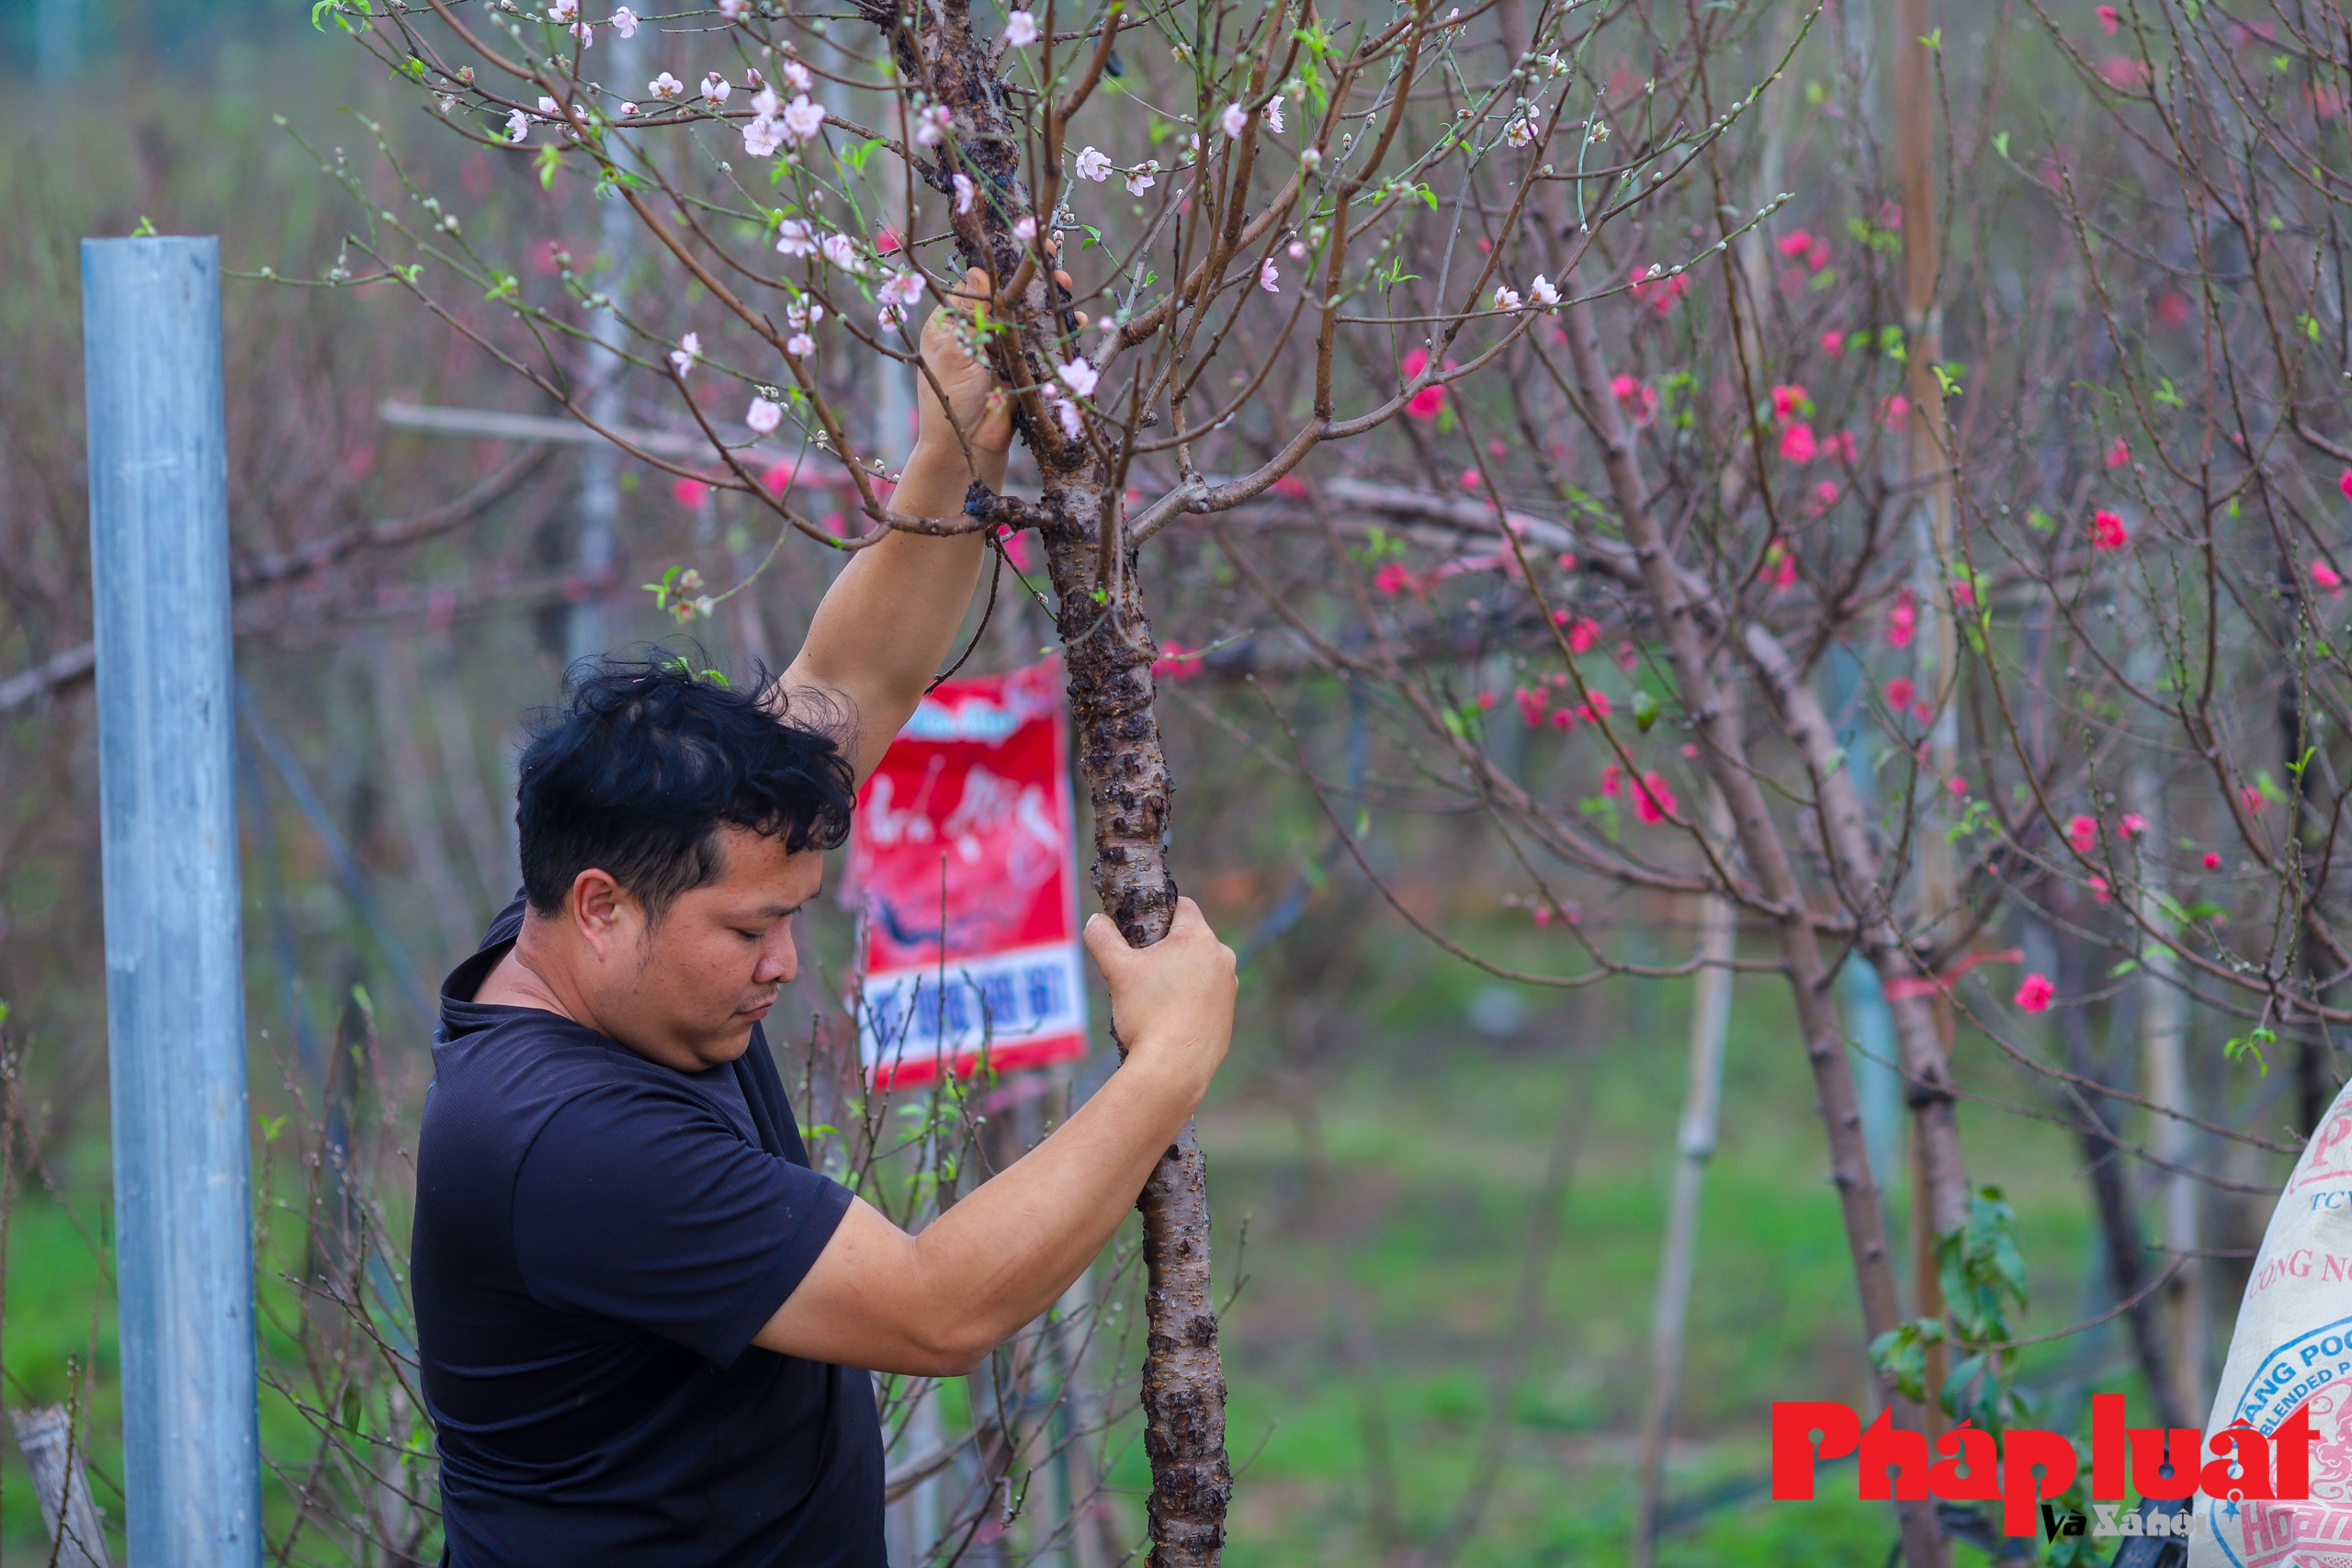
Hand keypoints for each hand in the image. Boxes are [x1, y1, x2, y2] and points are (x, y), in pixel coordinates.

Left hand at [914, 255, 1085, 459]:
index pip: (979, 284)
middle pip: (1010, 296)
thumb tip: (980, 272)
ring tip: (1069, 292)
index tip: (1025, 249)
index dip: (1003, 267)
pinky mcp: (1024, 368)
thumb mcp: (954, 348)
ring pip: (1031, 318)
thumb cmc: (949, 397)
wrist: (968, 446)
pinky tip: (1077, 325)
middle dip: (1034, 281)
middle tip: (1057, 269)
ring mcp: (1004, 350)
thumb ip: (968, 312)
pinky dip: (1061, 334)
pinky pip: (1044, 345)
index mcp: (953, 321)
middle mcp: (979, 331)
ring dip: (1051, 304)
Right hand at [1084, 898, 1235, 1098]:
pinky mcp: (1228, 1016)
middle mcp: (1222, 958)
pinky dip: (1188, 1001)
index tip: (1139, 928)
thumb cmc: (1147, 1013)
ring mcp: (1229, 989)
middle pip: (1190, 939)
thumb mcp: (1116, 969)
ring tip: (1151, 1000)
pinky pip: (1206, 997)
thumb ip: (1102, 938)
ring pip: (1199, 969)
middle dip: (1166, 948)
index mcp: (1199, 938)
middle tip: (1139, 969)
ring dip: (1178, 975)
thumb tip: (1095, 922)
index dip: (1158, 911)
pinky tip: (1167, 1020)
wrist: (1173, 1067)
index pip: (1183, 906)